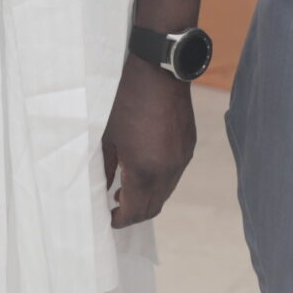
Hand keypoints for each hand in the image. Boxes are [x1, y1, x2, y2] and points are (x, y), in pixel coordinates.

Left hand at [102, 57, 194, 227]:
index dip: (122, 220)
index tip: (109, 219)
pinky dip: (159, 181)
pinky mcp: (188, 147)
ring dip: (147, 197)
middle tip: (116, 207)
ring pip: (165, 192)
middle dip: (134, 213)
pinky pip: (174, 175)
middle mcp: (168, 170)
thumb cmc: (125, 101)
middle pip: (153, 207)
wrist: (158, 72)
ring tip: (126, 189)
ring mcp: (182, 159)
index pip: (136, 210)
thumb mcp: (108, 136)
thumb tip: (103, 187)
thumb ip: (106, 167)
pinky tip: (143, 169)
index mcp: (145, 170)